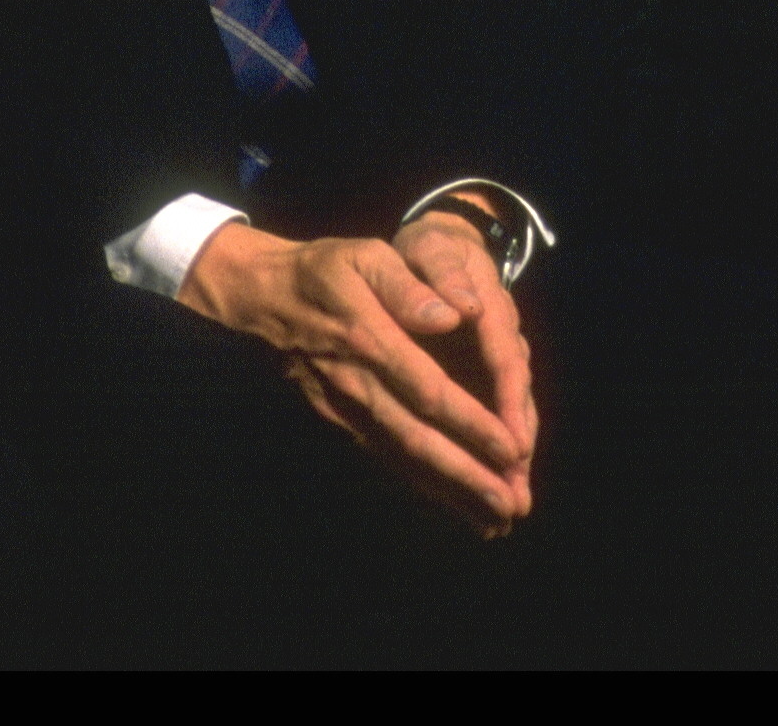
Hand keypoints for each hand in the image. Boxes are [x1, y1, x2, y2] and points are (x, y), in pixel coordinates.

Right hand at [178, 220, 531, 534]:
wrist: (265, 295)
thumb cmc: (328, 268)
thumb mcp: (367, 257)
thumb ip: (407, 288)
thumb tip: (451, 314)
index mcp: (370, 340)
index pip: (429, 391)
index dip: (471, 423)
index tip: (512, 449)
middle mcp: (358, 383)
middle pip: (418, 439)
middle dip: (467, 476)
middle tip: (511, 505)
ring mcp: (346, 406)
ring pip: (402, 456)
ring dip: (448, 490)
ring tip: (493, 520)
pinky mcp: (341, 417)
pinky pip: (386, 453)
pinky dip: (420, 481)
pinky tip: (452, 503)